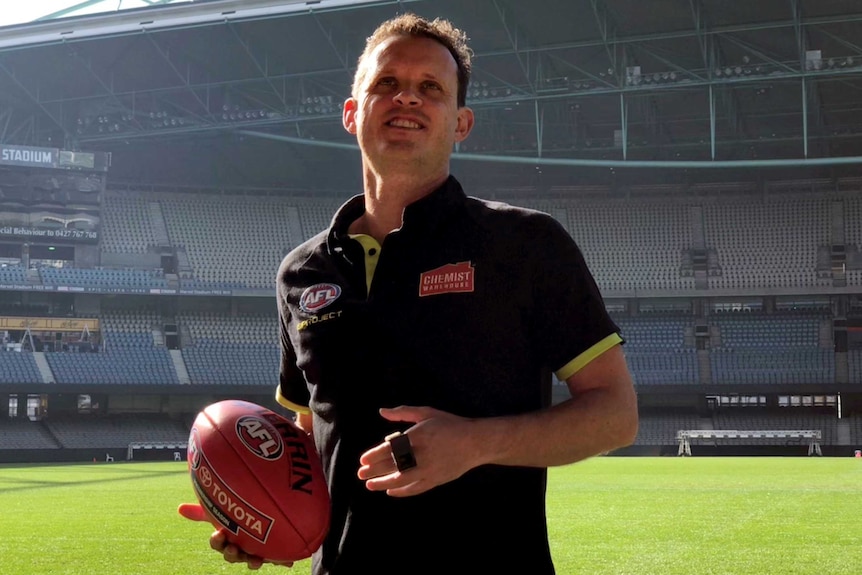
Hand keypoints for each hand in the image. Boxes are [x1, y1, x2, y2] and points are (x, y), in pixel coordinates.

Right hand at [177, 503, 293, 569]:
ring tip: (255, 558)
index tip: (218, 534)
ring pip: (252, 561)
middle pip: (233, 556)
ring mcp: (257, 551)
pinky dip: (282, 561)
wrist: (263, 519)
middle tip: (233, 547)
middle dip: (232, 554)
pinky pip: (278, 559)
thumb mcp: (222, 511)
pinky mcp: (274, 552)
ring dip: (252, 561)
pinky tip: (287, 562)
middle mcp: (241, 548)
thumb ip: (203, 511)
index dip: (217, 542)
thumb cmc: (238, 517)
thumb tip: (179, 508)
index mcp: (227, 539)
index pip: (218, 543)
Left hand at [357, 406, 481, 496]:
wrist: (475, 443)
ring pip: (402, 480)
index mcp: (419, 435)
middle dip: (375, 470)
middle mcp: (423, 454)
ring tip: (370, 485)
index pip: (391, 447)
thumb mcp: (427, 413)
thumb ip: (403, 412)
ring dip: (383, 483)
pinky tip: (390, 491)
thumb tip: (382, 411)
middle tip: (360, 474)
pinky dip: (402, 492)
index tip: (363, 459)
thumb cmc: (450, 425)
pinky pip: (415, 489)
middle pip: (393, 465)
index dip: (375, 455)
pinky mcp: (436, 480)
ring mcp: (430, 469)